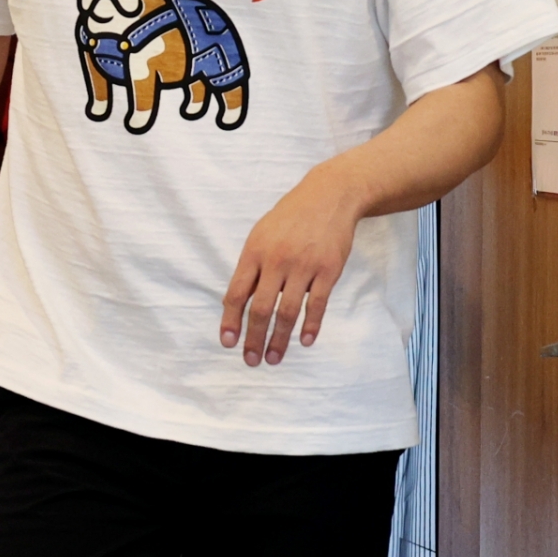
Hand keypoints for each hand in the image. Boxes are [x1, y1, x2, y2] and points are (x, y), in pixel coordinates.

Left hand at [220, 162, 360, 367]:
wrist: (329, 196)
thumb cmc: (290, 218)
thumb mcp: (262, 234)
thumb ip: (251, 266)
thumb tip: (235, 303)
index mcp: (255, 251)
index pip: (237, 293)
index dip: (231, 320)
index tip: (228, 342)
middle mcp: (277, 260)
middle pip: (261, 308)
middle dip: (253, 338)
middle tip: (250, 360)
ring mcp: (304, 266)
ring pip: (287, 312)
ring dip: (279, 340)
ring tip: (273, 358)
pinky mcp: (328, 270)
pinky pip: (317, 305)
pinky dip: (310, 326)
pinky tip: (304, 341)